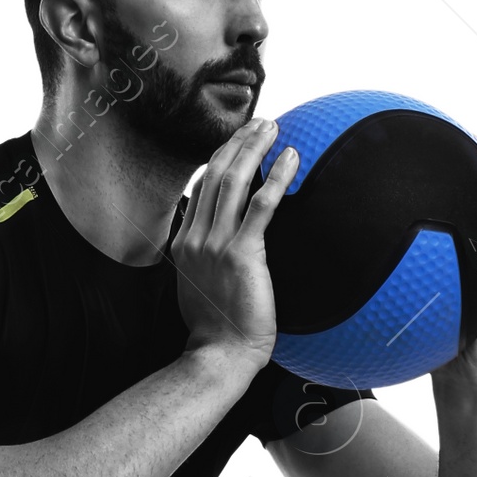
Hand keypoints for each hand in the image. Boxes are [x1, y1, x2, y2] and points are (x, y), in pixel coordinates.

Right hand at [170, 117, 297, 370]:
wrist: (219, 354)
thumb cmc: (216, 328)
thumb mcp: (199, 286)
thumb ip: (203, 259)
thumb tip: (219, 245)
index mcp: (185, 242)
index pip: (202, 186)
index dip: (222, 157)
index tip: (240, 140)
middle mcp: (196, 237)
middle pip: (215, 174)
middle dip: (238, 142)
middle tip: (260, 122)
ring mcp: (215, 245)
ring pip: (234, 181)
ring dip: (254, 149)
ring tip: (273, 128)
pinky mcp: (242, 254)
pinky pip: (260, 205)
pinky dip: (276, 177)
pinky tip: (291, 158)